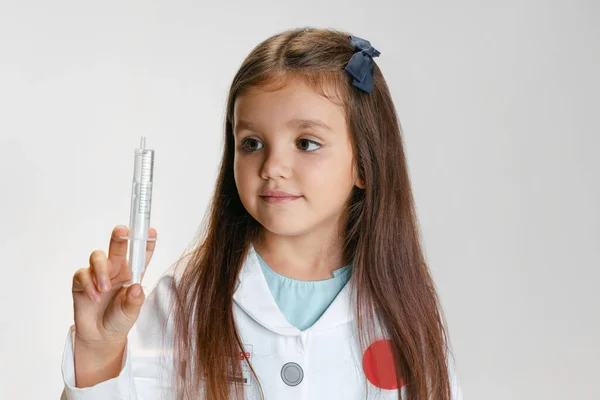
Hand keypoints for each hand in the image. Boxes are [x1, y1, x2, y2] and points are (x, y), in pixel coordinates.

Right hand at [71, 225, 157, 349]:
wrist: (100, 336)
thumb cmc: (119, 320)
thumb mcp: (131, 312)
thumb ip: (134, 300)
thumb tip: (136, 287)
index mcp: (131, 273)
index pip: (140, 254)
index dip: (146, 242)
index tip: (151, 232)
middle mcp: (116, 269)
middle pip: (117, 246)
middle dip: (119, 236)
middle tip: (121, 230)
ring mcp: (98, 274)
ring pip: (97, 257)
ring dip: (101, 270)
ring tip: (105, 289)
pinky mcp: (82, 282)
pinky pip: (82, 274)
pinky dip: (88, 284)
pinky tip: (95, 297)